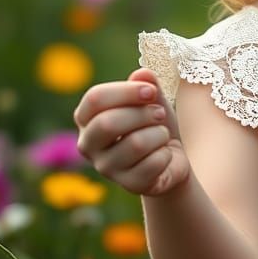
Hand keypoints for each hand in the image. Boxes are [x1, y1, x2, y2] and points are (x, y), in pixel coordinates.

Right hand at [73, 68, 190, 196]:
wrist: (171, 157)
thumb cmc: (153, 123)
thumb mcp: (152, 100)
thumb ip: (146, 85)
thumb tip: (143, 73)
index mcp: (87, 118)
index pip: (95, 98)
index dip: (127, 91)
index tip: (151, 91)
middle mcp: (88, 145)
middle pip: (108, 123)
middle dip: (142, 114)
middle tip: (159, 114)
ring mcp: (106, 168)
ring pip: (135, 144)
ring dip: (159, 134)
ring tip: (161, 135)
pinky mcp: (128, 184)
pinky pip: (154, 163)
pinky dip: (167, 154)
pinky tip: (164, 155)